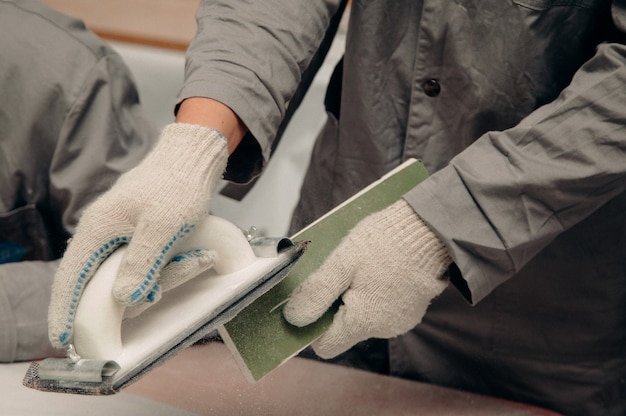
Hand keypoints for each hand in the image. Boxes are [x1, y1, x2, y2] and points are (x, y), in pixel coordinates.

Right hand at [48, 123, 227, 347]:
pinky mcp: (140, 237)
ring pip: (132, 275)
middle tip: (167, 289)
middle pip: (104, 282)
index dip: (64, 311)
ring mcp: (121, 236)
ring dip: (167, 275)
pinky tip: (199, 256)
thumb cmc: (177, 187)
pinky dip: (172, 267)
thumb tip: (123, 300)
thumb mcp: (162, 227)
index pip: (71, 278)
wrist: (193, 159)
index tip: (62, 340)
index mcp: (98, 230)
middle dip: (139, 292)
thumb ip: (140, 263)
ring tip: (200, 258)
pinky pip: (149, 264)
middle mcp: (103, 235)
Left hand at [283, 199, 451, 358]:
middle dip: (335, 304)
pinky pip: (382, 306)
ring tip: (361, 265)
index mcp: (364, 321)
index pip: (325, 345)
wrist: (431, 226)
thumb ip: (316, 292)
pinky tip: (378, 267)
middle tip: (338, 272)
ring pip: (363, 315)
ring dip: (355, 294)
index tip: (312, 298)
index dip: (313, 325)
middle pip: (344, 329)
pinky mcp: (412, 306)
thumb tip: (294, 318)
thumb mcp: (342, 262)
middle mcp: (384, 328)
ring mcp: (401, 318)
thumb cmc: (386, 241)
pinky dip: (375, 291)